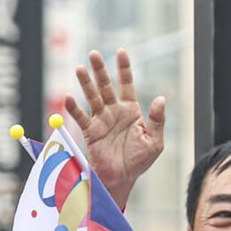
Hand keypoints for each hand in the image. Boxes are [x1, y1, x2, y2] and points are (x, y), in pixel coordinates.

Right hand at [64, 48, 165, 208]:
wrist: (123, 178)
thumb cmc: (140, 161)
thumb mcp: (155, 141)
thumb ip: (158, 120)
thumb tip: (161, 99)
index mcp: (131, 111)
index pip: (127, 84)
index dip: (124, 68)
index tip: (121, 52)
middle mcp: (114, 111)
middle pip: (106, 86)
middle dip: (100, 70)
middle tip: (94, 54)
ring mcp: (101, 120)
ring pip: (92, 97)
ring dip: (86, 83)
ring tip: (80, 68)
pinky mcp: (91, 131)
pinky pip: (81, 117)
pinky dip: (74, 108)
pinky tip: (69, 96)